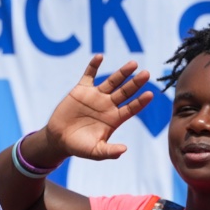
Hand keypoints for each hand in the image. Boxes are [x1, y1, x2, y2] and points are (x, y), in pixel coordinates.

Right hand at [37, 54, 152, 164]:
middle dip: (136, 83)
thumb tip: (124, 150)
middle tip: (146, 74)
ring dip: (122, 73)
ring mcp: (96, 96)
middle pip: (126, 91)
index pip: (132, 108)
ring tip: (133, 64)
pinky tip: (100, 57)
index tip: (150, 94)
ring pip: (112, 81)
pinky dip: (93, 66)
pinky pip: (89, 75)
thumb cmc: (79, 147)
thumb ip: (109, 151)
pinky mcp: (81, 90)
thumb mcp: (95, 152)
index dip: (141, 101)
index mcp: (115, 118)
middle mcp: (108, 105)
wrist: (59, 138)